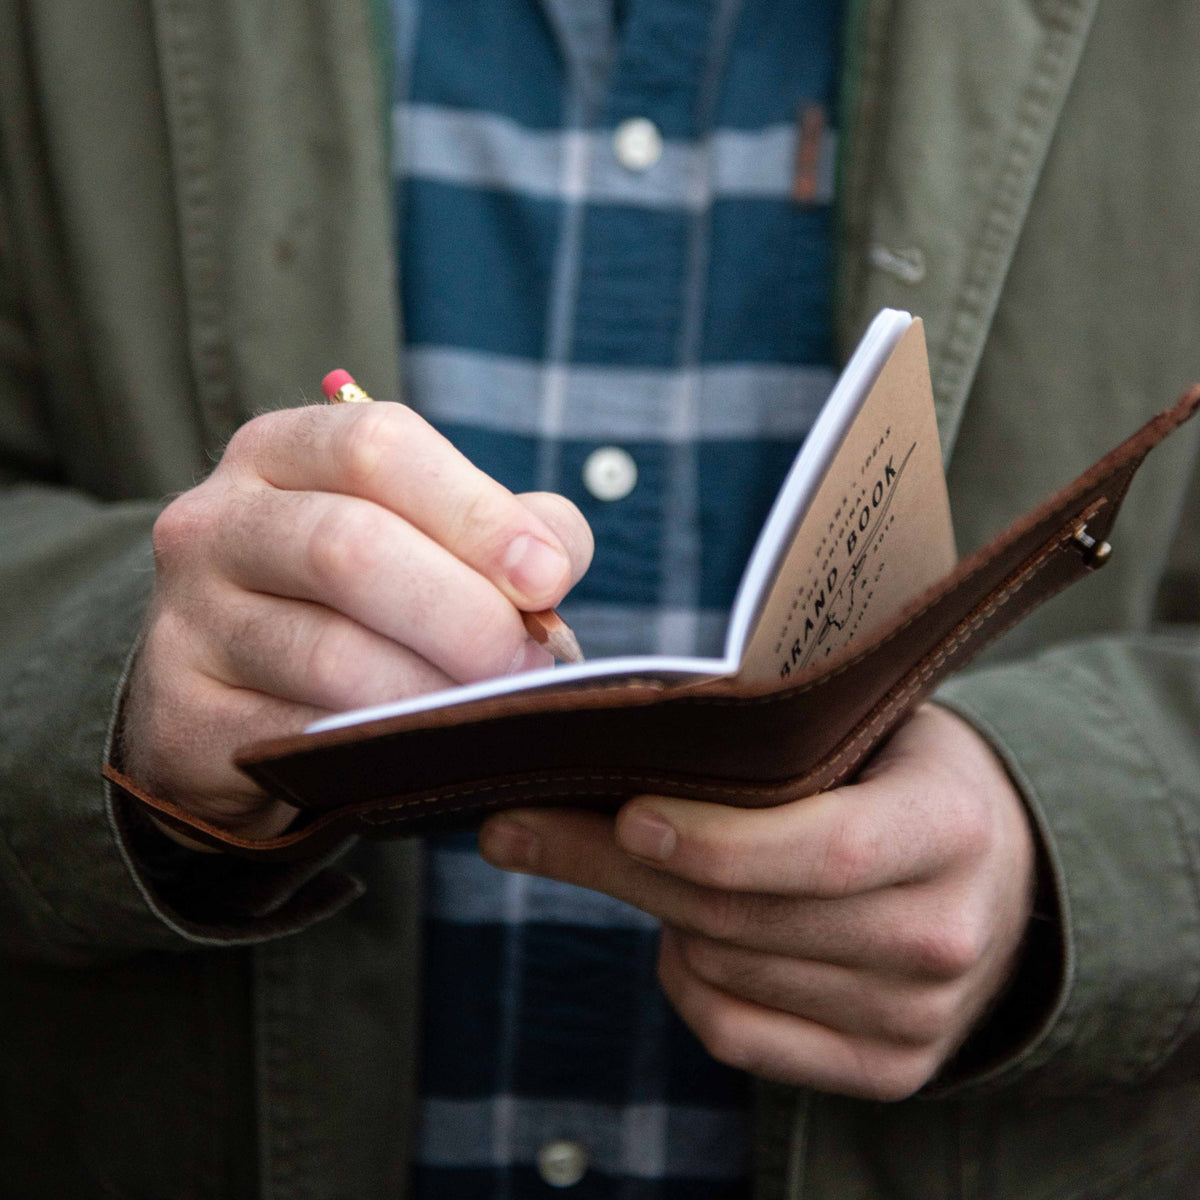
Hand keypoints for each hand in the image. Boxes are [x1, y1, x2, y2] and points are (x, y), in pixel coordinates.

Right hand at [122, 400, 592, 838]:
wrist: (237, 700)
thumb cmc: (356, 602)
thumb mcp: (422, 536)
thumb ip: (503, 528)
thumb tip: (556, 559)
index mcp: (282, 451)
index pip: (377, 446)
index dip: (476, 512)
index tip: (550, 578)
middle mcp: (217, 519)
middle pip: (350, 546)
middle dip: (464, 613)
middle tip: (527, 663)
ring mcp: (188, 618)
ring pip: (330, 654)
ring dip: (435, 690)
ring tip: (490, 710)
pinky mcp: (185, 714)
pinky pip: (301, 735)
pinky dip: (380, 745)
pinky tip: (425, 748)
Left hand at [478, 704, 1035, 1099]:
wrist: (999, 880)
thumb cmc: (902, 779)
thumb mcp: (865, 728)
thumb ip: (771, 739)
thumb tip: (613, 748)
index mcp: (951, 826)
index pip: (827, 851)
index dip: (717, 842)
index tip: (626, 814)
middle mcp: (943, 934)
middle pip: (745, 916)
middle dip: (619, 866)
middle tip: (520, 827)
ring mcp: (918, 1017)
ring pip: (725, 971)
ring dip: (655, 915)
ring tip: (636, 859)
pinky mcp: (886, 1069)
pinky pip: (736, 1035)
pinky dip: (685, 981)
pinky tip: (682, 935)